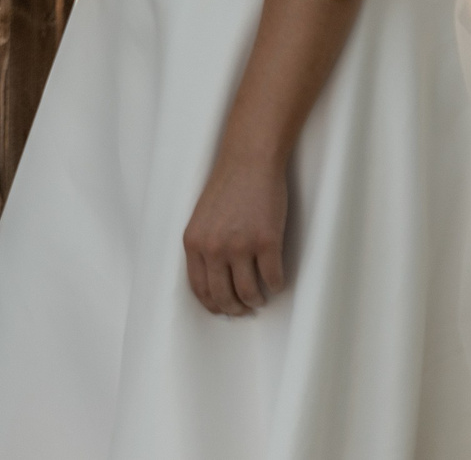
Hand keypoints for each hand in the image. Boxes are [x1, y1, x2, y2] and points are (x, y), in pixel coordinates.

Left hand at [182, 147, 288, 315]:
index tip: (223, 309)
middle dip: (235, 309)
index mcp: (194, 242)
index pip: (199, 289)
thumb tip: (215, 279)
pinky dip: (276, 286)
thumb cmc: (227, 185)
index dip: (213, 305)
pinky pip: (273, 279)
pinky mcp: (267, 242)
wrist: (249, 160)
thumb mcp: (202, 218)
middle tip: (244, 309)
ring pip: (248, 293)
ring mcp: (241, 246)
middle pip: (223, 296)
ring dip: (256, 301)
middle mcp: (214, 248)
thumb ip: (204, 246)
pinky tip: (276, 282)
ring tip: (260, 298)